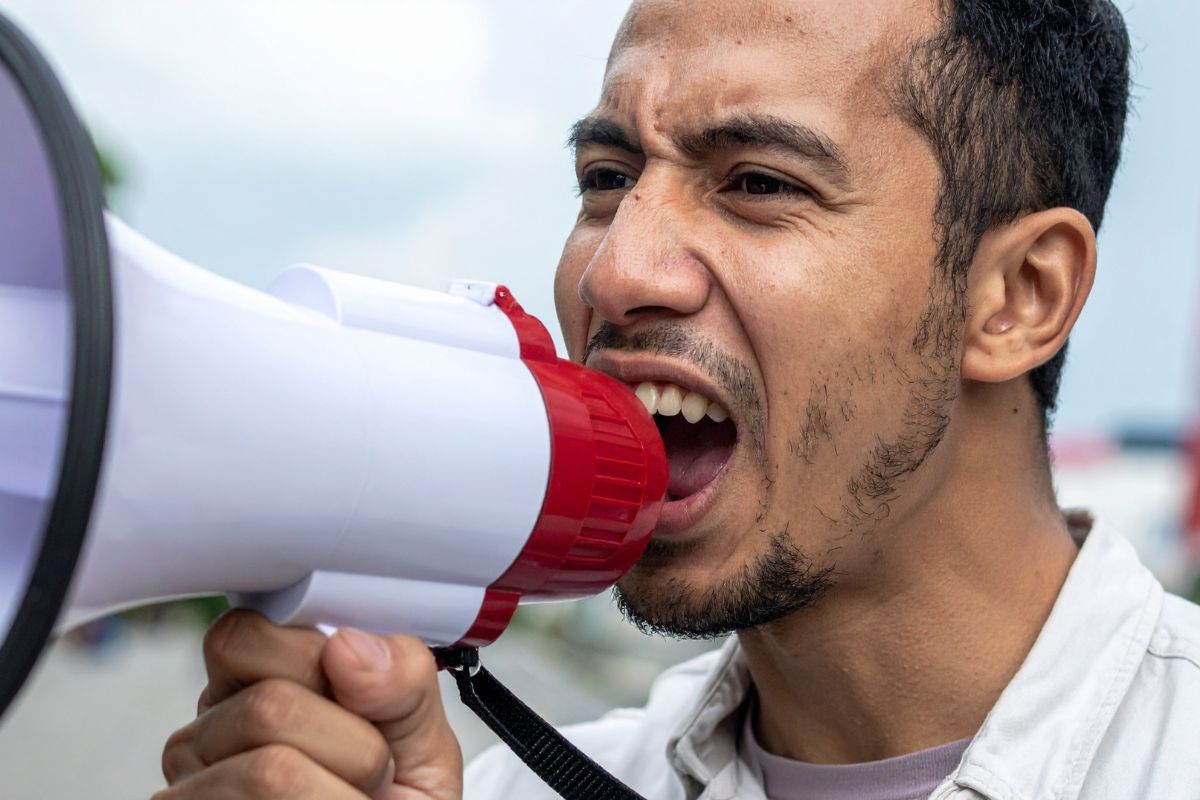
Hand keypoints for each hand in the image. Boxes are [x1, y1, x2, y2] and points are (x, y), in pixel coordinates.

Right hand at [155, 609, 462, 798]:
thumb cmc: (396, 797)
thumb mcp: (419, 733)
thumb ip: (401, 677)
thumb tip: (347, 645)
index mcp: (254, 681)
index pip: (244, 635)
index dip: (315, 664)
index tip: (362, 700)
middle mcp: (210, 730)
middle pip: (268, 704)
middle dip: (352, 742)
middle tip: (373, 770)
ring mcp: (191, 787)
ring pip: (270, 769)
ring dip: (344, 789)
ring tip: (353, 796)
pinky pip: (271, 799)